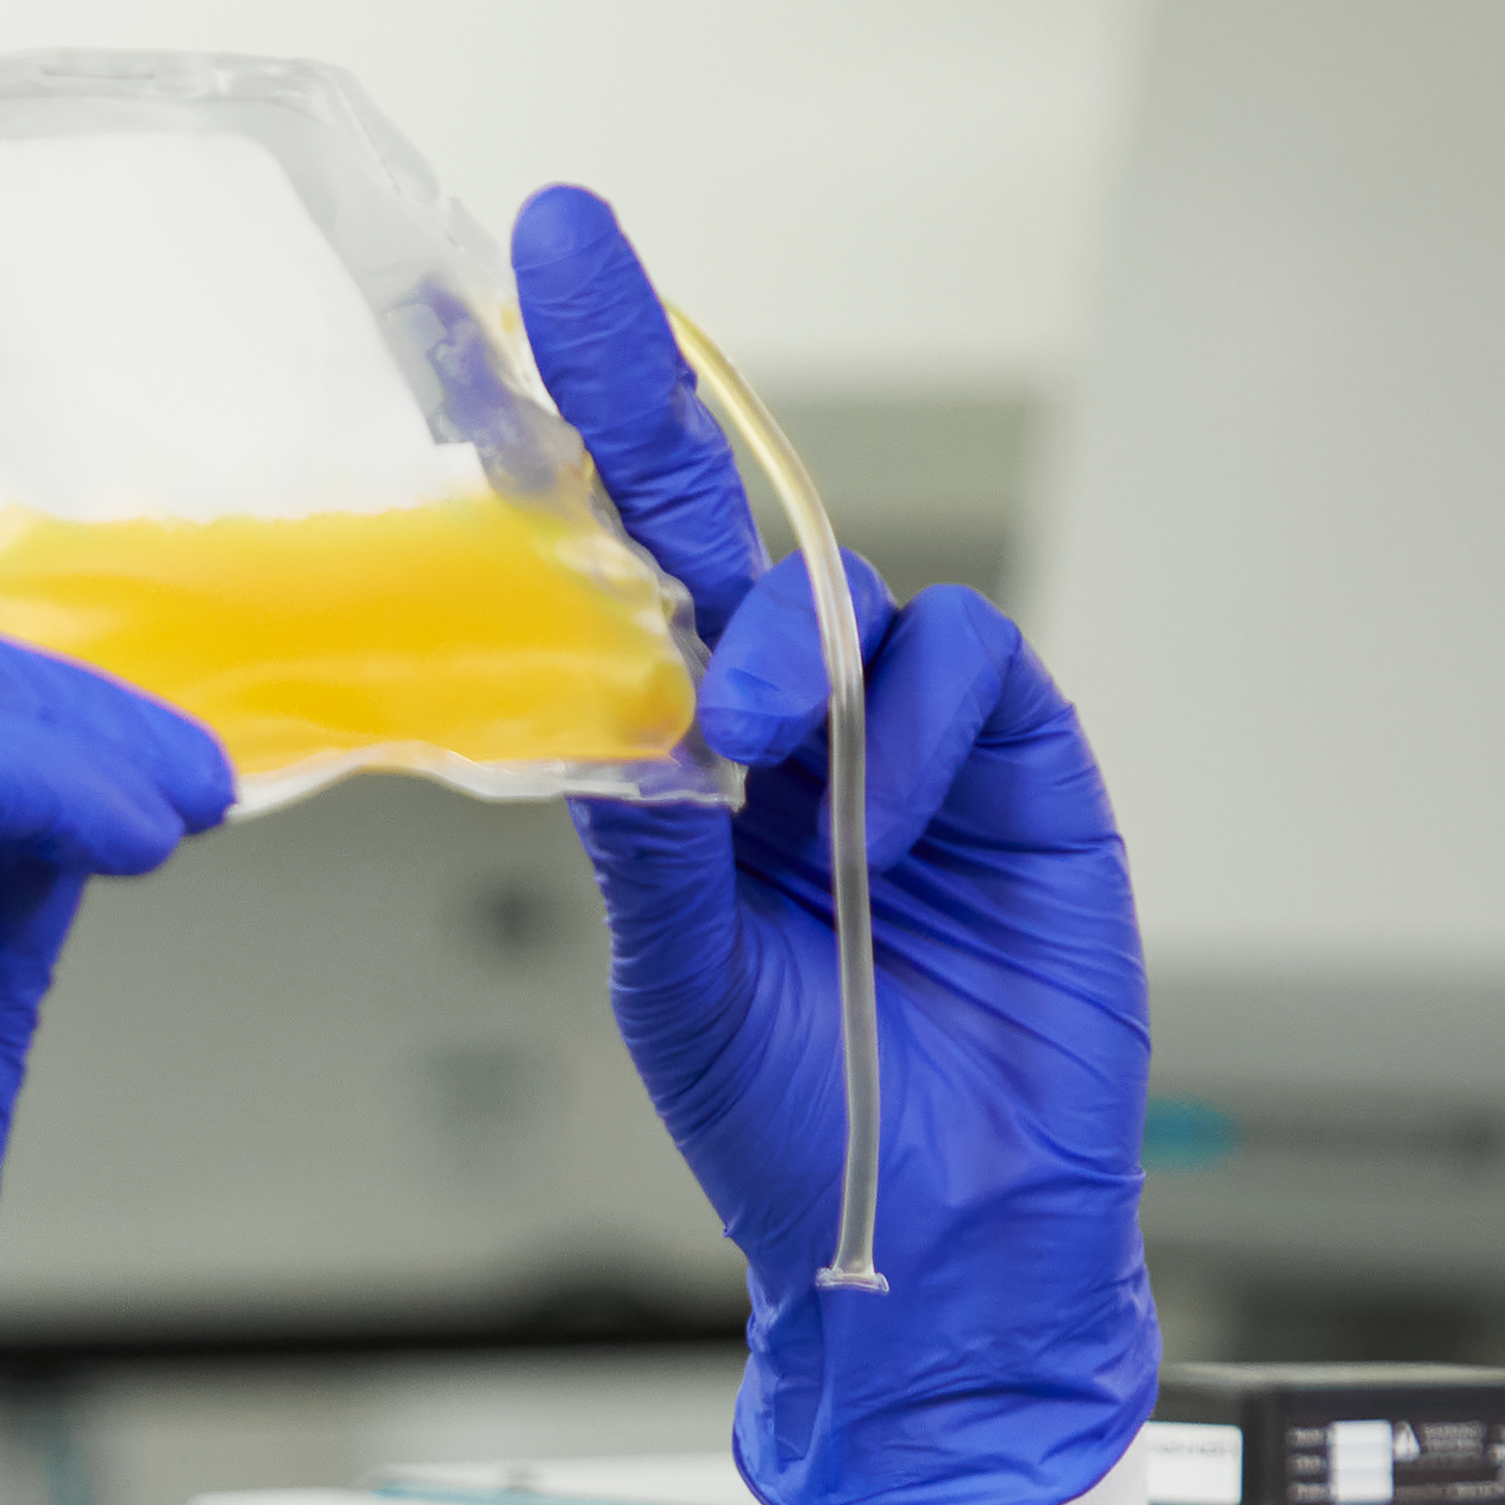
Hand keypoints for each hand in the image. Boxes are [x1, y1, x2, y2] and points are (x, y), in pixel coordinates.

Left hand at [514, 184, 1158, 1504]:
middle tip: (574, 265)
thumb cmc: (797, 1129)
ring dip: (791, 646)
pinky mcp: (1017, 759)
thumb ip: (651, 834)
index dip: (558, 450)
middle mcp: (784, 730)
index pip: (611, 582)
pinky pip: (962, 662)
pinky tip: (873, 818)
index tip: (486, 317)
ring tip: (766, 755)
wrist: (944, 1239)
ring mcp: (900, 737)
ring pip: (841, 595)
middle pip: (714, 528)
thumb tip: (613, 701)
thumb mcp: (679, 981)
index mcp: (679, 772)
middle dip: (640, 394)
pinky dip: (908, 721)